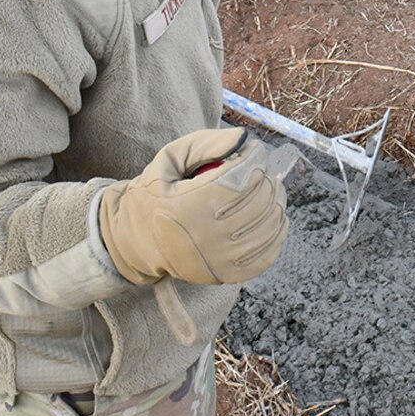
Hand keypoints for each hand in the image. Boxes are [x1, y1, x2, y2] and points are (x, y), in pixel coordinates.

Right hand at [97, 128, 288, 285]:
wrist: (137, 244)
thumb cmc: (155, 196)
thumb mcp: (168, 161)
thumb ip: (204, 144)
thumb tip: (243, 139)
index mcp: (187, 206)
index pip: (240, 177)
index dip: (256, 158)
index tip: (255, 150)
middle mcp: (205, 237)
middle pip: (258, 200)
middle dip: (266, 177)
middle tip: (261, 169)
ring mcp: (219, 260)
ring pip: (268, 225)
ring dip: (277, 201)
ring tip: (270, 188)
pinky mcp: (228, 275)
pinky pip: (267, 253)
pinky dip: (277, 231)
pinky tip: (273, 216)